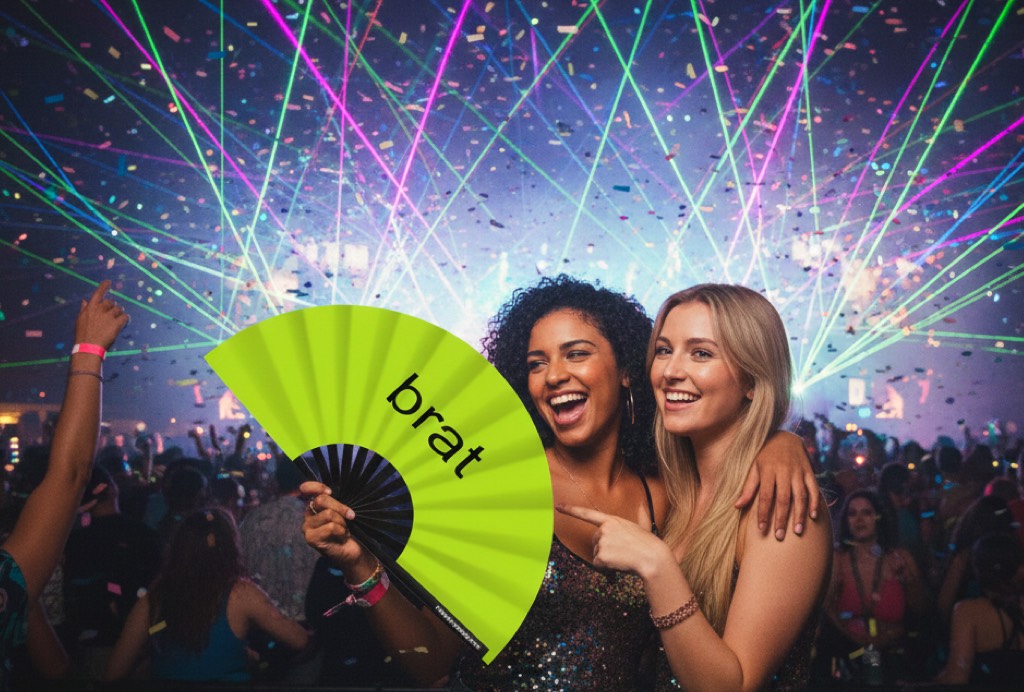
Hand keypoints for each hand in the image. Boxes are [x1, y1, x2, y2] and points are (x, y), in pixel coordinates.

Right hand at [74, 280, 127, 348]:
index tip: (108, 281)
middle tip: (111, 316)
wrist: (89, 347)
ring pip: (119, 309)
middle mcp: (100, 309)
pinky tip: (122, 324)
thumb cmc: (83, 335)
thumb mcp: (80, 320)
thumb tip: (85, 300)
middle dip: (112, 307)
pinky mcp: (117, 323)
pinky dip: (125, 320)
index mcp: (90, 308)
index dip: (104, 286)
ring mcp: (109, 316)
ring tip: (115, 322)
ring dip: (119, 314)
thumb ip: (84, 309)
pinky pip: (125, 317)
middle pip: (111, 302)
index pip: (98, 293)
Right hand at [302, 481, 364, 568]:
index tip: (330, 491)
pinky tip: (342, 537)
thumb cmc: (348, 529)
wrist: (352, 551)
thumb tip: (333, 493)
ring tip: (345, 529)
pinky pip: (330, 527)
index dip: (316, 486)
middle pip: (321, 500)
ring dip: (342, 522)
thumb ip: (336, 502)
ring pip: (328, 514)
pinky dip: (342, 531)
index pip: (306, 488)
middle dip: (340, 507)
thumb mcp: (343, 512)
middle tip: (351, 516)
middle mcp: (308, 514)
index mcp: (315, 505)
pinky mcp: (311, 538)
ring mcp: (307, 527)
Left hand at [555, 503, 672, 578]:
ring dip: (607, 560)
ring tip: (623, 558)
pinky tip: (619, 565)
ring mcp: (601, 542)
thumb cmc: (649, 544)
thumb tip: (642, 505)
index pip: (587, 514)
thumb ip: (638, 516)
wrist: (653, 558)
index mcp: (612, 520)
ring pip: (596, 555)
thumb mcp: (641, 526)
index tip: (558, 506)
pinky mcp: (600, 555)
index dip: (571, 510)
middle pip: (594, 542)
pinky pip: (598, 565)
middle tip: (622, 552)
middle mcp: (604, 529)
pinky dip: (607, 569)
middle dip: (604, 549)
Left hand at [735, 431, 819, 538]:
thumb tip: (736, 506)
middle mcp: (784, 472)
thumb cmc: (765, 456)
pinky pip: (813, 489)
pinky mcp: (809, 472)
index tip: (761, 529)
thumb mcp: (754, 468)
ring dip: (799, 515)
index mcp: (767, 471)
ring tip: (797, 532)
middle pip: (783, 499)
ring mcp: (798, 472)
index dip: (763, 513)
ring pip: (800, 496)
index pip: (765, 496)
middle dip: (781, 519)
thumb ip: (748, 488)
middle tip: (779, 536)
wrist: (785, 437)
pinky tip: (813, 517)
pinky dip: (815, 503)